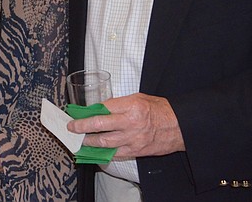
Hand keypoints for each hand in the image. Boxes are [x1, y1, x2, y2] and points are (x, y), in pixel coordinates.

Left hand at [66, 93, 184, 157]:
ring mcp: (133, 139)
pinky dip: (104, 153)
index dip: (88, 111)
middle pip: (99, 125)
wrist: (180, 126)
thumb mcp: (139, 98)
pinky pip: (115, 154)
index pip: (103, 108)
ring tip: (80, 140)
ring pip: (104, 142)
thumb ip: (119, 104)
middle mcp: (130, 122)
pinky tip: (96, 151)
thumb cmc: (160, 110)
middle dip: (82, 127)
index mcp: (131, 106)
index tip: (78, 113)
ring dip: (89, 142)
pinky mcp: (136, 151)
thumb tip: (100, 109)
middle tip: (72, 128)